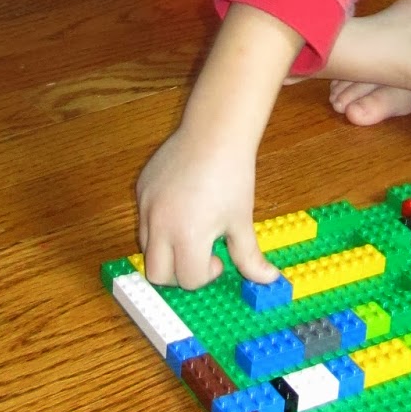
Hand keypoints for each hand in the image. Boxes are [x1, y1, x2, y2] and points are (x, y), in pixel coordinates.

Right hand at [136, 125, 276, 290]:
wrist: (215, 132)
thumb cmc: (232, 175)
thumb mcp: (241, 220)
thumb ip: (249, 257)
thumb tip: (269, 280)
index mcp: (187, 236)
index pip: (188, 279)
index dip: (206, 274)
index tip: (218, 257)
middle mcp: (160, 224)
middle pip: (156, 274)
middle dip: (178, 274)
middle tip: (198, 256)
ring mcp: (146, 205)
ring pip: (146, 247)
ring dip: (166, 250)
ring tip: (191, 229)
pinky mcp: (141, 189)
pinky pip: (144, 219)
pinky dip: (159, 224)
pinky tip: (183, 206)